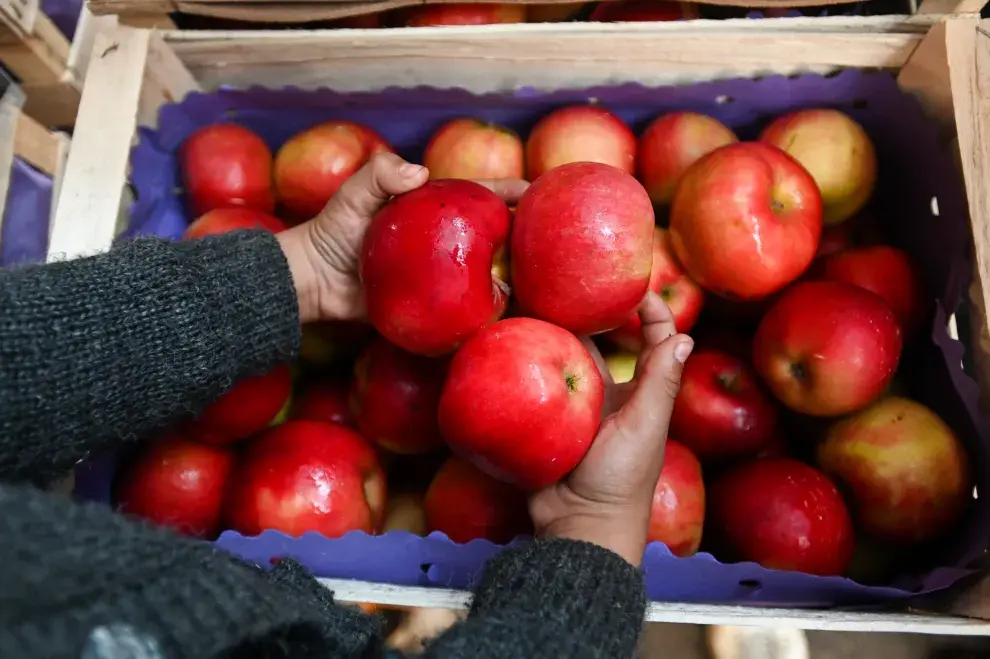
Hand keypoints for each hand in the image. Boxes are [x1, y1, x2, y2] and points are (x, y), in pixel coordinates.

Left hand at [277, 152, 528, 322]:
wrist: (314, 281)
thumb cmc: (333, 232)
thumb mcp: (353, 197)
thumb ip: (379, 175)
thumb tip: (419, 172)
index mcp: (432, 210)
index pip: (478, 196)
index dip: (509, 193)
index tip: (539, 192)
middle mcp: (444, 240)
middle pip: (492, 234)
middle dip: (524, 234)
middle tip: (551, 238)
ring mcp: (441, 273)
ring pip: (485, 271)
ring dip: (512, 274)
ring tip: (539, 280)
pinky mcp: (434, 303)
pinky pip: (465, 305)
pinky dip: (486, 308)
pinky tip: (507, 312)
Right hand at [529, 292, 693, 565]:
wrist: (577, 527)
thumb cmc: (621, 481)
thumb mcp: (646, 428)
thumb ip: (660, 384)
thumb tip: (684, 337)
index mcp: (638, 393)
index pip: (652, 340)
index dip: (650, 310)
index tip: (634, 284)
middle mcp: (605, 394)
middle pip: (599, 341)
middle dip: (586, 311)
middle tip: (566, 281)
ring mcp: (571, 407)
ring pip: (561, 358)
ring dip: (550, 332)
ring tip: (531, 299)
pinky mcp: (541, 421)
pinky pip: (531, 385)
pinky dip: (522, 364)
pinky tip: (506, 339)